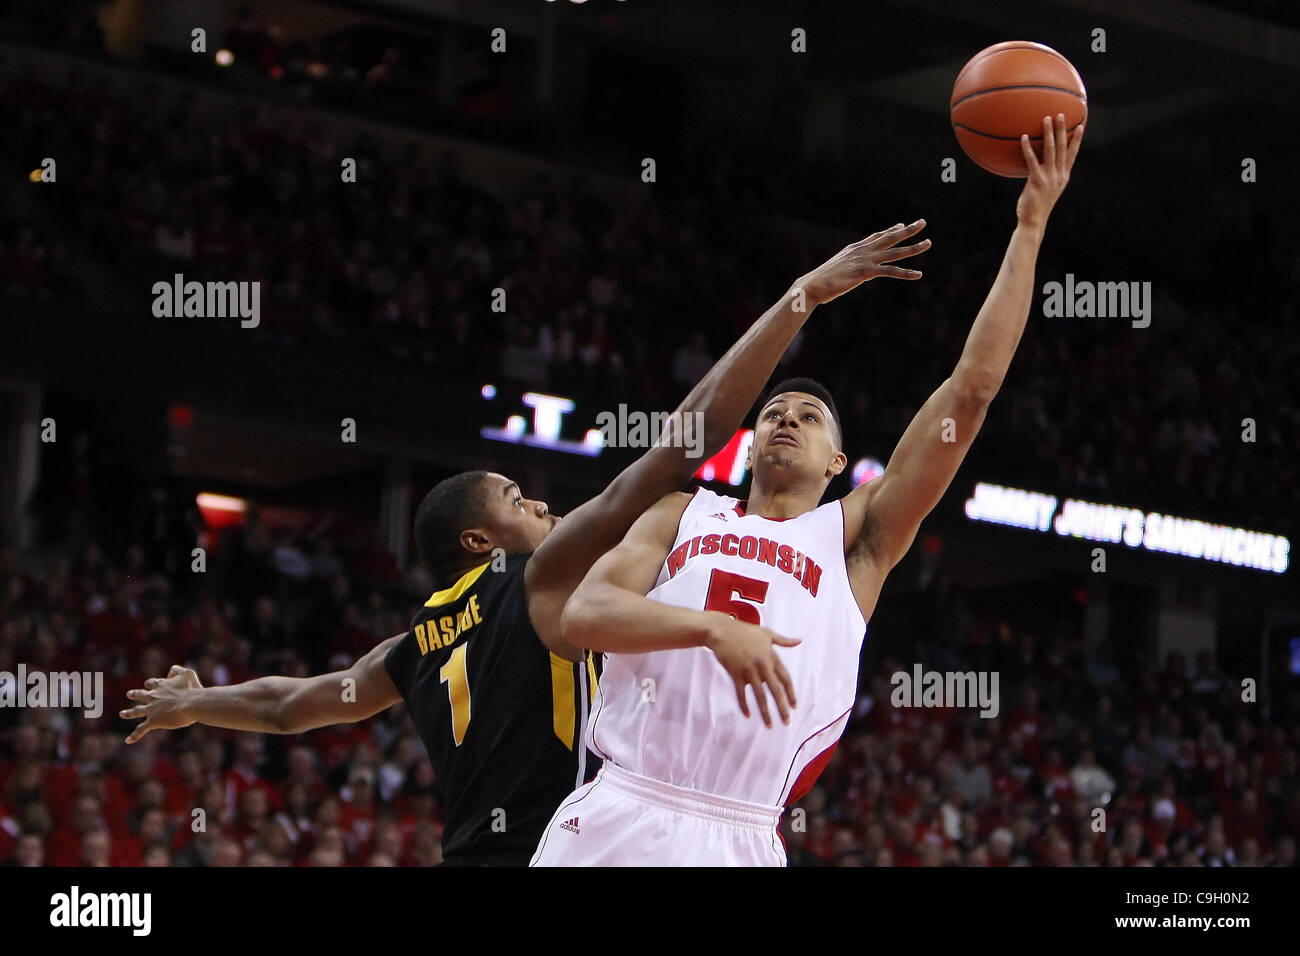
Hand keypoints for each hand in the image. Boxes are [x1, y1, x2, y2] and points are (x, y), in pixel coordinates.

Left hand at [121, 665, 202, 742]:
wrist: (190, 704)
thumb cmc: (192, 689)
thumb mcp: (188, 674)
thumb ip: (178, 670)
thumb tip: (171, 670)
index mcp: (161, 685)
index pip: (152, 683)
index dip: (152, 684)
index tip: (152, 684)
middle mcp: (153, 697)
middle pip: (140, 695)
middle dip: (135, 694)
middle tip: (130, 694)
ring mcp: (151, 709)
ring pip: (136, 711)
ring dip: (128, 713)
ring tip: (122, 713)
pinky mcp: (153, 721)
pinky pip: (141, 730)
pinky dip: (134, 735)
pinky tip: (128, 741)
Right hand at [704, 615, 799, 727]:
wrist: (722, 630)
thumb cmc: (745, 631)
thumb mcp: (767, 633)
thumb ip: (784, 640)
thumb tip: (799, 641)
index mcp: (771, 656)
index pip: (785, 679)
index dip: (791, 693)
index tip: (794, 707)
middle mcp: (762, 665)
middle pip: (775, 690)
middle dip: (782, 708)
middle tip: (786, 722)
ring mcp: (748, 670)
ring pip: (759, 695)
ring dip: (765, 712)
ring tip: (770, 725)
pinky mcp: (735, 673)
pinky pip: (741, 693)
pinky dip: (744, 705)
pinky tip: (748, 715)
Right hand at [793, 220, 930, 306]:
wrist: (812, 285)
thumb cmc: (819, 282)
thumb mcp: (835, 271)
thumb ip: (844, 270)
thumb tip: (845, 275)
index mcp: (854, 249)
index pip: (876, 236)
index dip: (890, 230)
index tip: (901, 225)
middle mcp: (862, 251)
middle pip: (889, 237)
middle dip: (908, 230)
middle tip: (922, 222)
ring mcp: (865, 260)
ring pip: (895, 252)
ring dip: (913, 247)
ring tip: (928, 243)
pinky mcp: (866, 272)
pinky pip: (890, 271)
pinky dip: (905, 273)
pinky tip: (918, 274)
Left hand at [1016, 114, 1084, 228]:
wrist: (1033, 221)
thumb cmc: (1037, 205)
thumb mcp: (1046, 189)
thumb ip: (1047, 175)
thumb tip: (1040, 165)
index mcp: (1063, 176)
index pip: (1072, 154)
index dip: (1077, 139)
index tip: (1081, 125)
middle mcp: (1059, 175)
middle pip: (1063, 147)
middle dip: (1063, 130)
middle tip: (1061, 114)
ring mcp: (1049, 178)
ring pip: (1050, 150)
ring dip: (1049, 133)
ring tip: (1046, 119)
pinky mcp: (1037, 181)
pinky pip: (1032, 161)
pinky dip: (1028, 148)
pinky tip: (1024, 137)